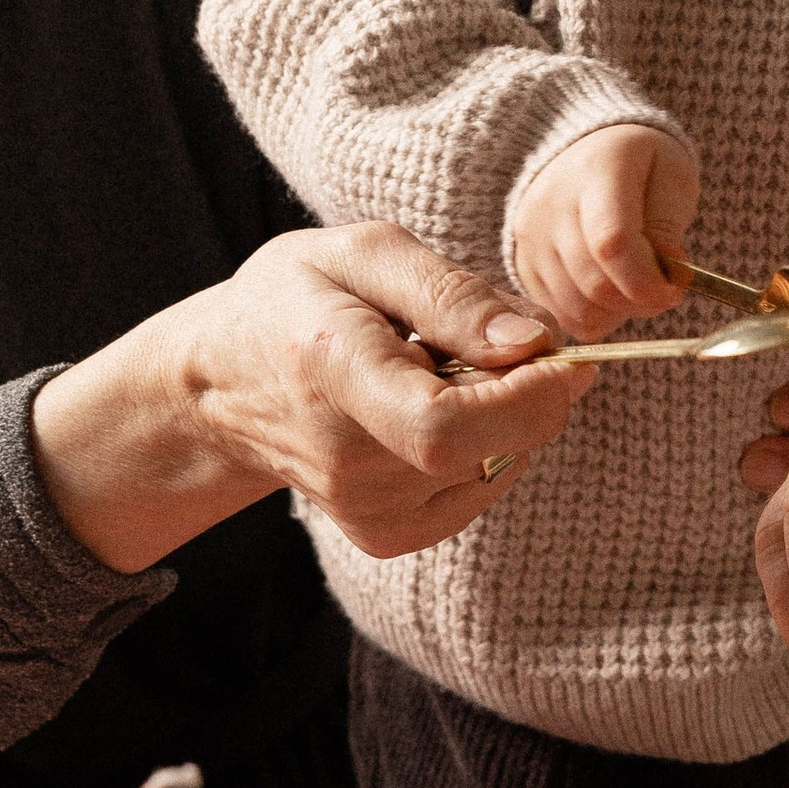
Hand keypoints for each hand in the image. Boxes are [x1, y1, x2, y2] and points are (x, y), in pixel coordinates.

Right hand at [33, 226, 587, 570]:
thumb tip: (534, 342)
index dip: (526, 399)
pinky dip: (486, 450)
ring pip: (493, 467)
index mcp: (333, 368)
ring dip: (503, 416)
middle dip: (529, 393)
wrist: (223, 381)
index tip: (564, 356)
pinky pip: (477, 491)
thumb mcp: (364, 253)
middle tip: (507, 340)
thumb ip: (451, 294)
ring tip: (442, 369)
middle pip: (482, 449)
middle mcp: (343, 457)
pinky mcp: (380, 534)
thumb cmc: (297, 299)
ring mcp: (360, 507)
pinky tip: (439, 410)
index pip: (442, 423)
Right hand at [508, 122, 699, 338]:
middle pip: (594, 282)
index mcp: (597, 170)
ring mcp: (530, 235)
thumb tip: (670, 274)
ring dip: (615, 312)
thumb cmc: (640, 166)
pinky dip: (591, 316)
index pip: (612, 242)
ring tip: (634, 287)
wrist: (588, 152)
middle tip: (660, 290)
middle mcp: (552, 202)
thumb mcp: (672, 177)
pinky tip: (609, 291)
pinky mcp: (522, 262)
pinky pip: (558, 314)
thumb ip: (668, 226)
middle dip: (638, 301)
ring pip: (575, 308)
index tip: (672, 292)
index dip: (646, 281)